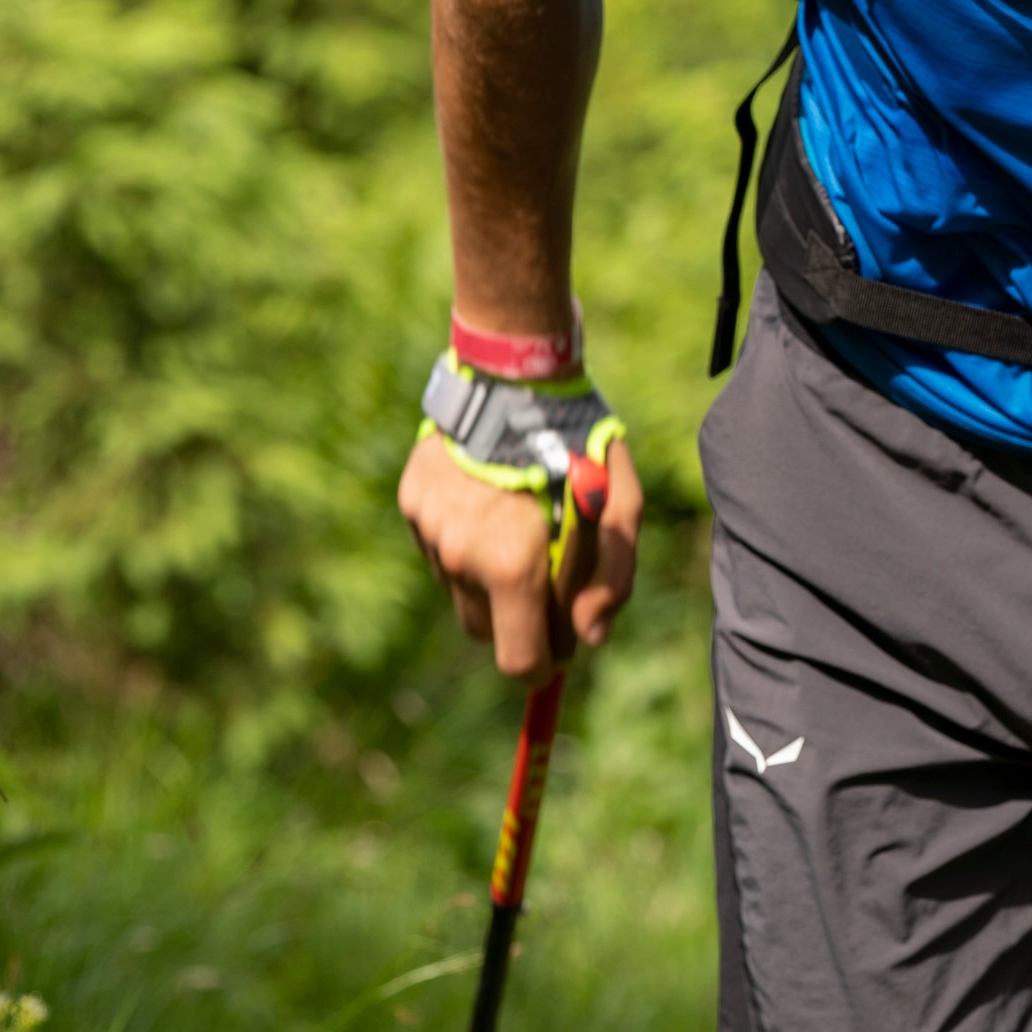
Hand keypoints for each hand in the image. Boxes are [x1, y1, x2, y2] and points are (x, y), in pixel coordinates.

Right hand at [397, 427, 644, 678]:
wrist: (509, 370)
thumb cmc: (577, 437)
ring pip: (460, 589)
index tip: (561, 641)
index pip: (519, 660)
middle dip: (518, 618)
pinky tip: (488, 496)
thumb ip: (614, 578)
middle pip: (486, 631)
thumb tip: (591, 639)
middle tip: (546, 575)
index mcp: (511, 566)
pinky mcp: (411, 504)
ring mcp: (428, 531)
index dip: (545, 661)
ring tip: (517, 521)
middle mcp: (460, 557)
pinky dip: (464, 538)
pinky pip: (439, 548)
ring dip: (488, 576)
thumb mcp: (621, 501)